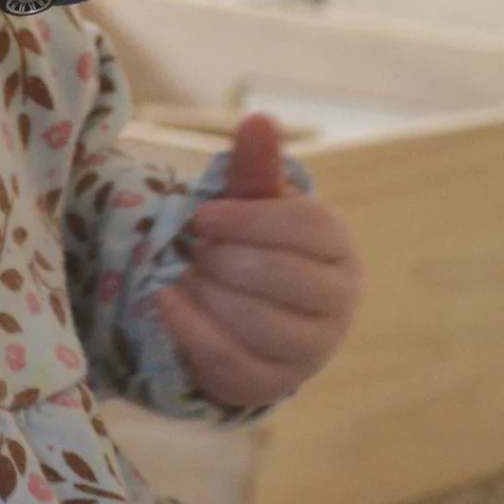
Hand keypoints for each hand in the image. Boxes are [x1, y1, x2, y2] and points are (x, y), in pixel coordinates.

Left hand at [155, 114, 360, 407]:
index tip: (202, 215)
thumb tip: (257, 118)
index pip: (302, 229)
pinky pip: (230, 360)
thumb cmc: (256, 246)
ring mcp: (309, 351)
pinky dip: (190, 328)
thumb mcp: (254, 204)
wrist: (250, 314)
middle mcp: (338, 304)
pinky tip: (164, 300)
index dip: (246, 219)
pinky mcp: (271, 385)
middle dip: (224, 257)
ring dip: (206, 291)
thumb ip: (255, 165)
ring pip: (256, 322)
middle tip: (193, 247)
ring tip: (181, 272)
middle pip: (279, 277)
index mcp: (339, 250)